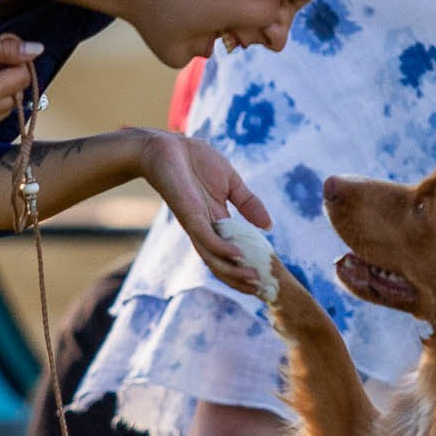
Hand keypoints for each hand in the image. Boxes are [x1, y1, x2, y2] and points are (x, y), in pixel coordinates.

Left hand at [137, 130, 271, 291]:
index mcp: (217, 222)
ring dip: (234, 272)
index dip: (247, 268)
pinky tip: (239, 254)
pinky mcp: (189, 214)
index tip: (266, 280)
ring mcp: (197, 224)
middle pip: (222, 264)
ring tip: (254, 279)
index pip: (232, 253)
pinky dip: (222, 249)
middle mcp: (205, 229)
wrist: (167, 145)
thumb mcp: (232, 182)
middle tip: (262, 290)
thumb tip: (268, 226)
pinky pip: (206, 238)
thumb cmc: (196, 160)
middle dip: (240, 279)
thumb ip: (248, 203)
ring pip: (214, 258)